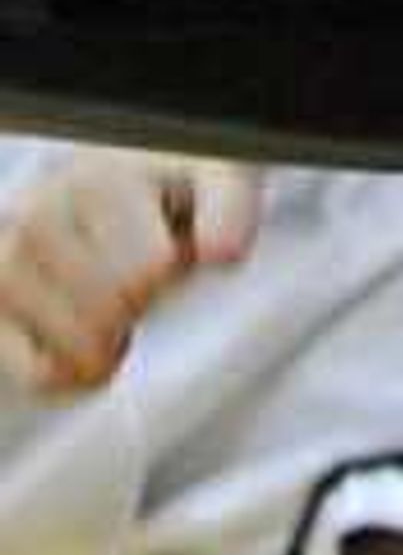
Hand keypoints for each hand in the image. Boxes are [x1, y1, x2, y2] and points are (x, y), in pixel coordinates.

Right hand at [0, 157, 259, 399]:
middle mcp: (36, 217)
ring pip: (72, 358)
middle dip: (138, 307)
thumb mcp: (214, 175)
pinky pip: (41, 380)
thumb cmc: (168, 182)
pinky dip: (73, 376)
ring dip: (107, 345)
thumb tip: (222, 254)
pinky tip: (83, 336)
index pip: (146, 273)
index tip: (164, 243)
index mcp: (94, 180)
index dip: (169, 270)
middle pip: (110, 317)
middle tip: (137, 274)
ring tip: (110, 298)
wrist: (111, 179)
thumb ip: (229, 207)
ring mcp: (4, 265)